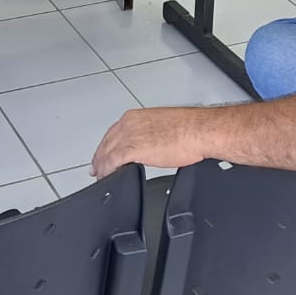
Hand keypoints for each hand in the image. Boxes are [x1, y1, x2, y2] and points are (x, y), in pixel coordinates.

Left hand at [91, 108, 205, 178]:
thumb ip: (149, 134)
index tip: (102, 155)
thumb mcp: (162, 127)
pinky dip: (107, 171)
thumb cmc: (188, 129)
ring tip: (101, 177)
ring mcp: (130, 135)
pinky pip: (113, 162)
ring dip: (102, 167)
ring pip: (107, 153)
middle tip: (96, 169)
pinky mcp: (134, 148)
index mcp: (136, 116)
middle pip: (106, 142)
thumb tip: (149, 144)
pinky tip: (107, 177)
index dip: (105, 146)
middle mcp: (129, 123)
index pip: (112, 133)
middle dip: (100, 157)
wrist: (199, 131)